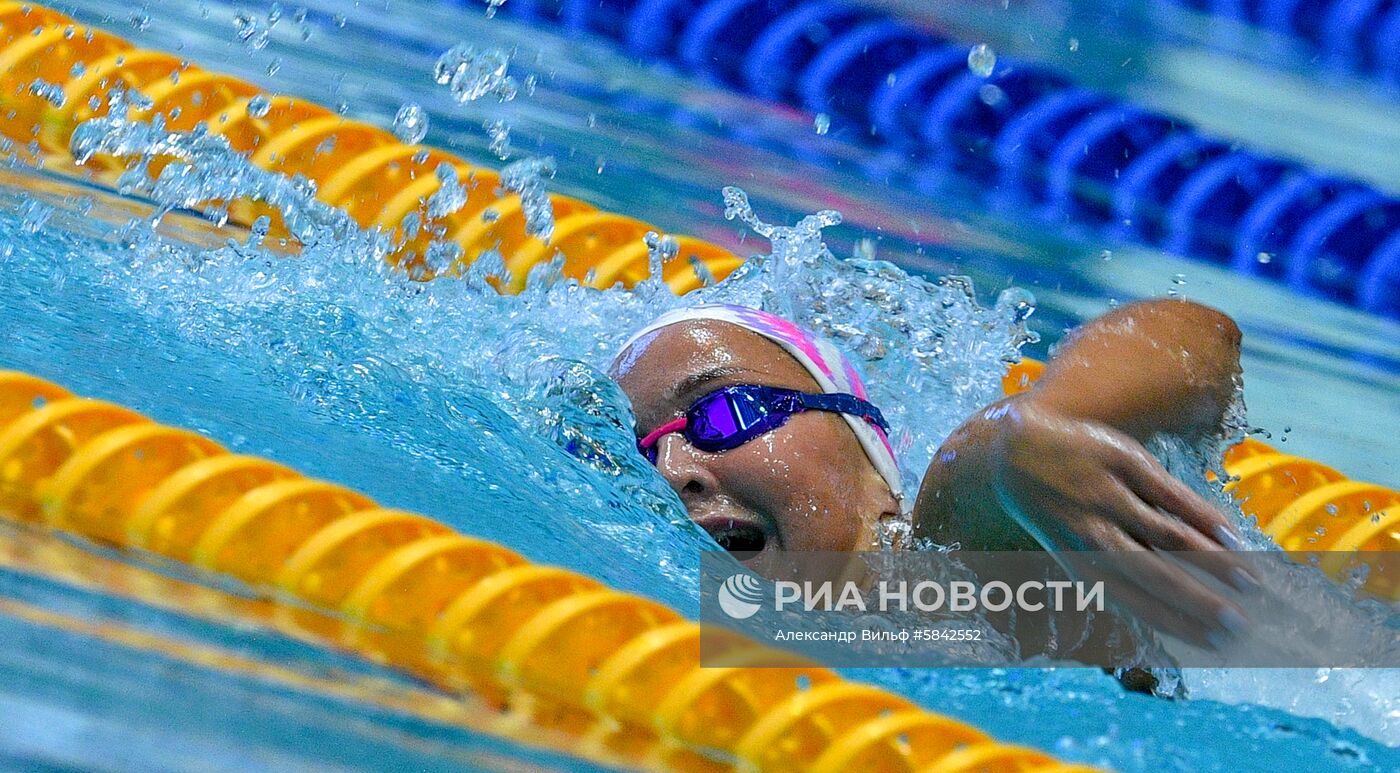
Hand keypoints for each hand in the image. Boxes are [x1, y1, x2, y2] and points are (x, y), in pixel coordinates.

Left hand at [918, 395, 1256, 648]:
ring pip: (1170, 536)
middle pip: (1156, 575)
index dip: (1178, 624)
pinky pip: (1172, 495)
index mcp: (1081, 562)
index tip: (1215, 644)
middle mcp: (1094, 533)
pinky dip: (1204, 518)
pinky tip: (1232, 536)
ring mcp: (1109, 497)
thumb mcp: (1071, 545)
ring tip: (1250, 580)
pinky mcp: (1124, 463)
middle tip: (1239, 623)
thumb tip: (1167, 607)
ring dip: (1214, 561)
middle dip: (1200, 602)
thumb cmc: (1055, 506)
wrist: (1014, 449)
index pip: (1136, 603)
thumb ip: (1113, 571)